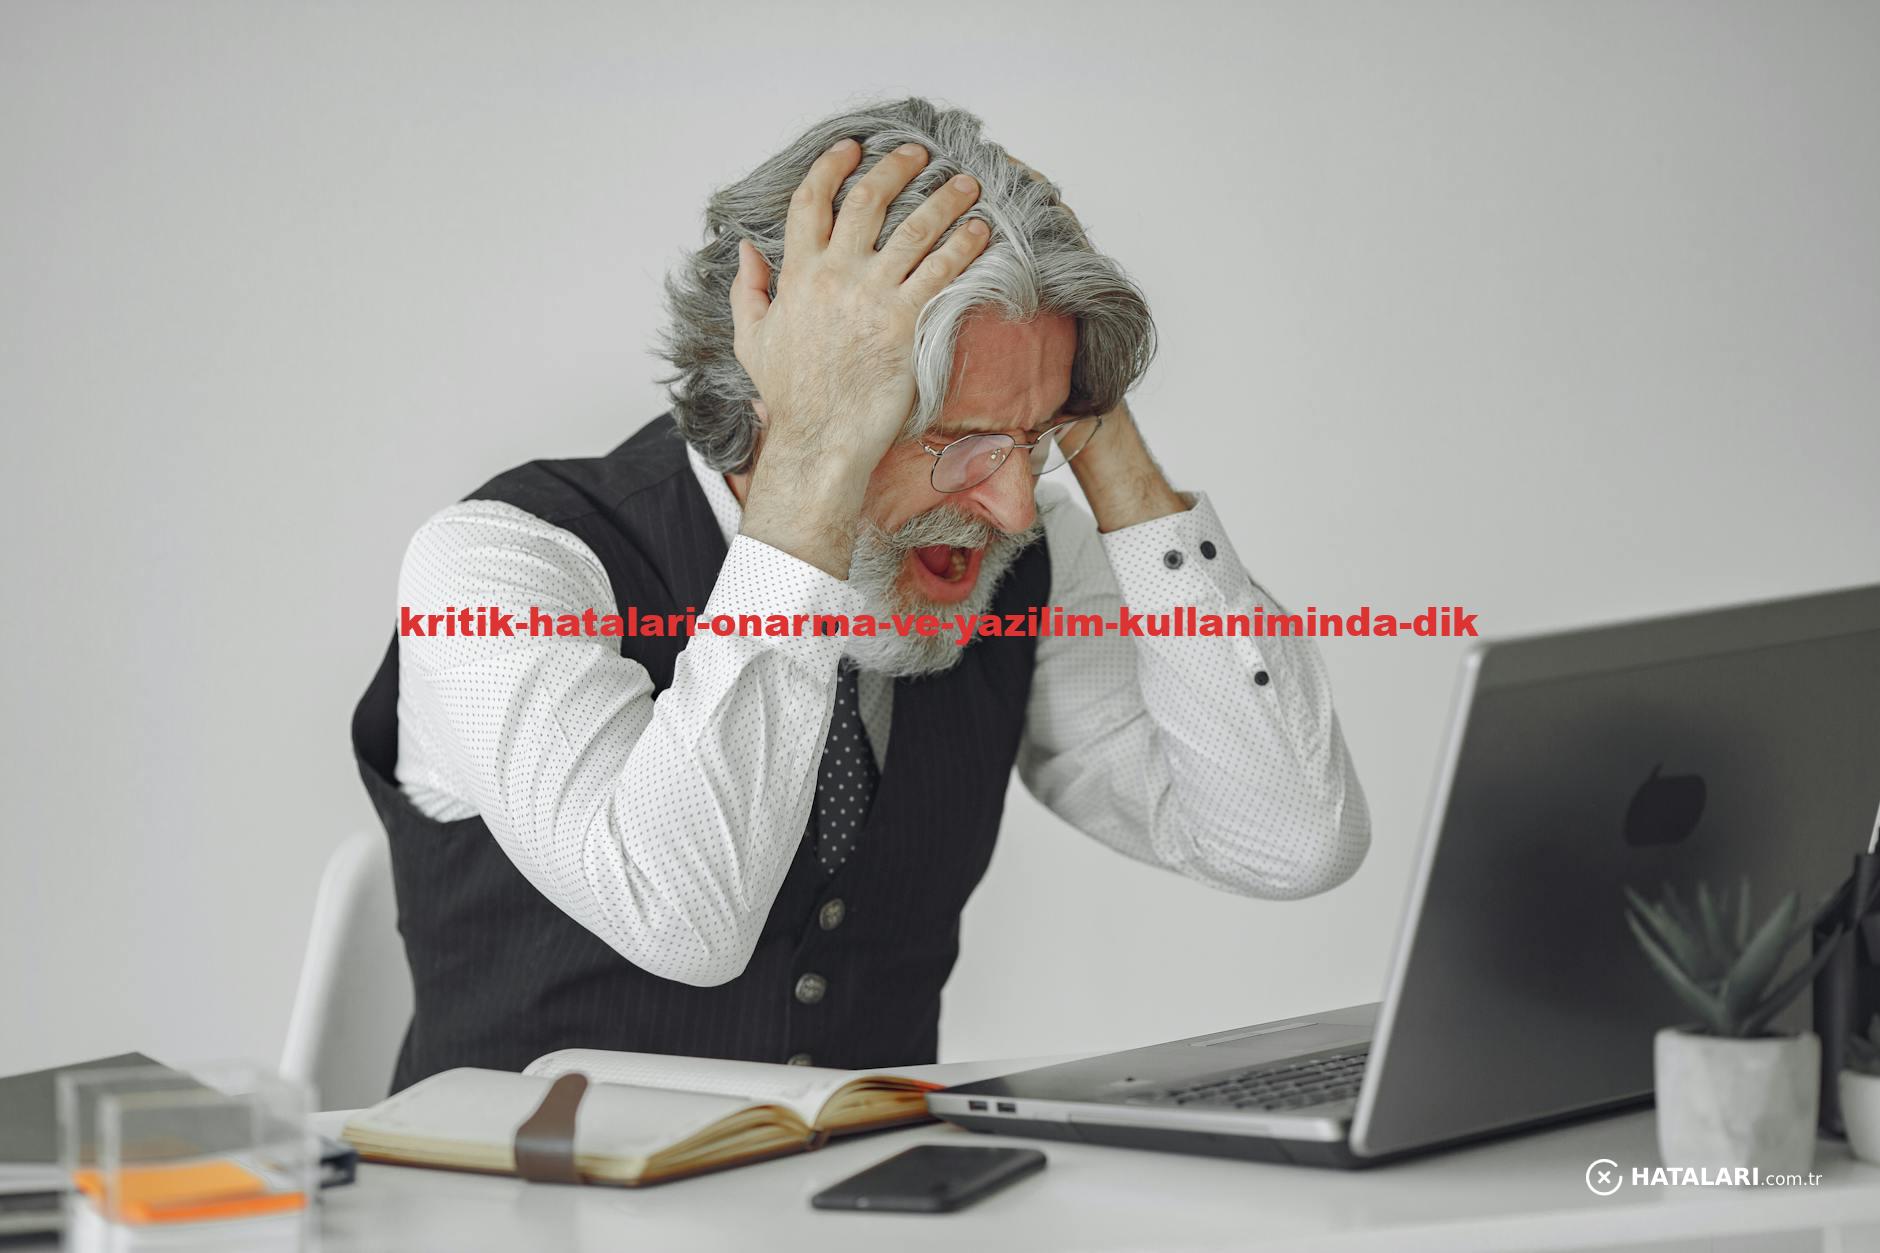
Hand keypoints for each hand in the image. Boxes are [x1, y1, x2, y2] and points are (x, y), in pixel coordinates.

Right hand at [730, 139, 990, 471]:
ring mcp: (871, 296)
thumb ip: (749, 289)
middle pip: (868, 200)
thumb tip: (745, 249)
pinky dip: (964, 245)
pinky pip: (940, 271)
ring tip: (966, 183)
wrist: (820, 438)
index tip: (851, 147)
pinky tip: (980, 230)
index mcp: (797, 274)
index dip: (831, 166)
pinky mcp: (905, 322)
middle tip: (918, 153)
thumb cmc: (790, 396)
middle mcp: (834, 275)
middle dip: (896, 167)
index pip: (810, 202)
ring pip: (913, 229)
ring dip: (944, 199)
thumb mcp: (751, 338)